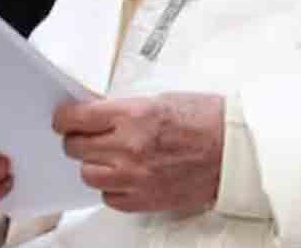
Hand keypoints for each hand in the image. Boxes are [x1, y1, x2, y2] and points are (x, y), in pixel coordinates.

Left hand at [54, 93, 224, 212]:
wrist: (236, 151)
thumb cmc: (209, 121)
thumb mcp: (162, 99)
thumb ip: (125, 109)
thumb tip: (98, 115)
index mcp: (134, 115)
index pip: (76, 118)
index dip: (65, 118)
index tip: (64, 119)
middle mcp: (130, 147)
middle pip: (76, 147)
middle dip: (79, 139)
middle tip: (89, 135)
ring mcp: (136, 177)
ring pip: (88, 174)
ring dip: (95, 164)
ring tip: (110, 156)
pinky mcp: (144, 200)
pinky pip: (109, 198)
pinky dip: (113, 187)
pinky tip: (127, 175)